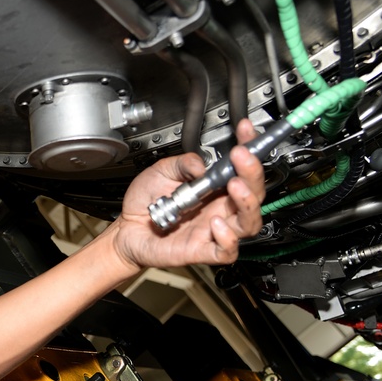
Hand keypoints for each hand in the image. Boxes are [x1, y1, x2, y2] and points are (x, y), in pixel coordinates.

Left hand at [109, 119, 265, 270]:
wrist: (127, 228)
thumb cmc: (147, 202)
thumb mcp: (162, 171)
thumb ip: (184, 163)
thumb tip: (202, 165)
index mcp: (214, 186)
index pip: (242, 167)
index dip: (249, 147)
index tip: (245, 130)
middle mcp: (219, 207)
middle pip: (254, 193)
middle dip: (253, 172)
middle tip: (240, 156)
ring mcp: (213, 229)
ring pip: (249, 222)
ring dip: (248, 202)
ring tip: (234, 186)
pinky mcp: (202, 250)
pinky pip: (227, 250)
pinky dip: (227, 238)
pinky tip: (215, 223)